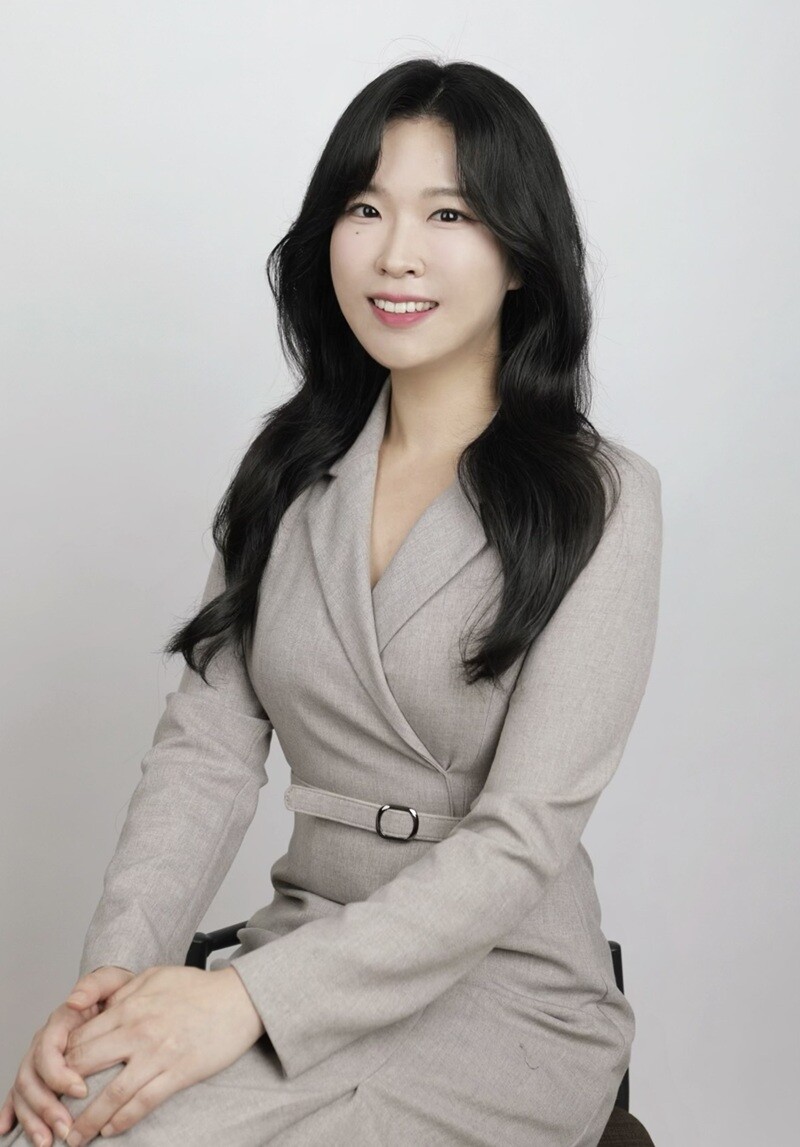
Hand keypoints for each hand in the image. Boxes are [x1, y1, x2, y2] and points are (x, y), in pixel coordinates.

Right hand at [0, 967, 134, 1146]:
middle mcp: (45, 1041)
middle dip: (45, 1106)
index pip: (48, 1050)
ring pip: (24, 1090)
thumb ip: (94, 986)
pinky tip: (6, 1129)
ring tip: (47, 1141)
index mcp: (60, 1021)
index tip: (81, 1091)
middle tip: (66, 1127)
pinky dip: (11, 1112)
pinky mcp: (40, 1072)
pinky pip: (18, 1093)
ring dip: (32, 1118)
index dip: (59, 1074)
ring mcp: (39, 1058)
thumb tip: (74, 999)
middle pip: (31, 1076)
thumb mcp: (112, 982)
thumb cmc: (118, 993)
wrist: (116, 996)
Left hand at [60, 964, 264, 1144]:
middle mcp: (138, 1031)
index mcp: (129, 1006)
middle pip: (85, 1066)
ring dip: (88, 1121)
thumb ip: (122, 991)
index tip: (50, 1080)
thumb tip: (96, 1009)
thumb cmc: (197, 987)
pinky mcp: (178, 1073)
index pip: (80, 1037)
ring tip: (74, 1138)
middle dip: (62, 1093)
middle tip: (52, 1112)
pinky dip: (122, 1120)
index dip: (58, 1062)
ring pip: (111, 1094)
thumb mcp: (154, 976)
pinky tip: (111, 1130)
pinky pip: (142, 1103)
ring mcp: (158, 1054)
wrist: (239, 999)